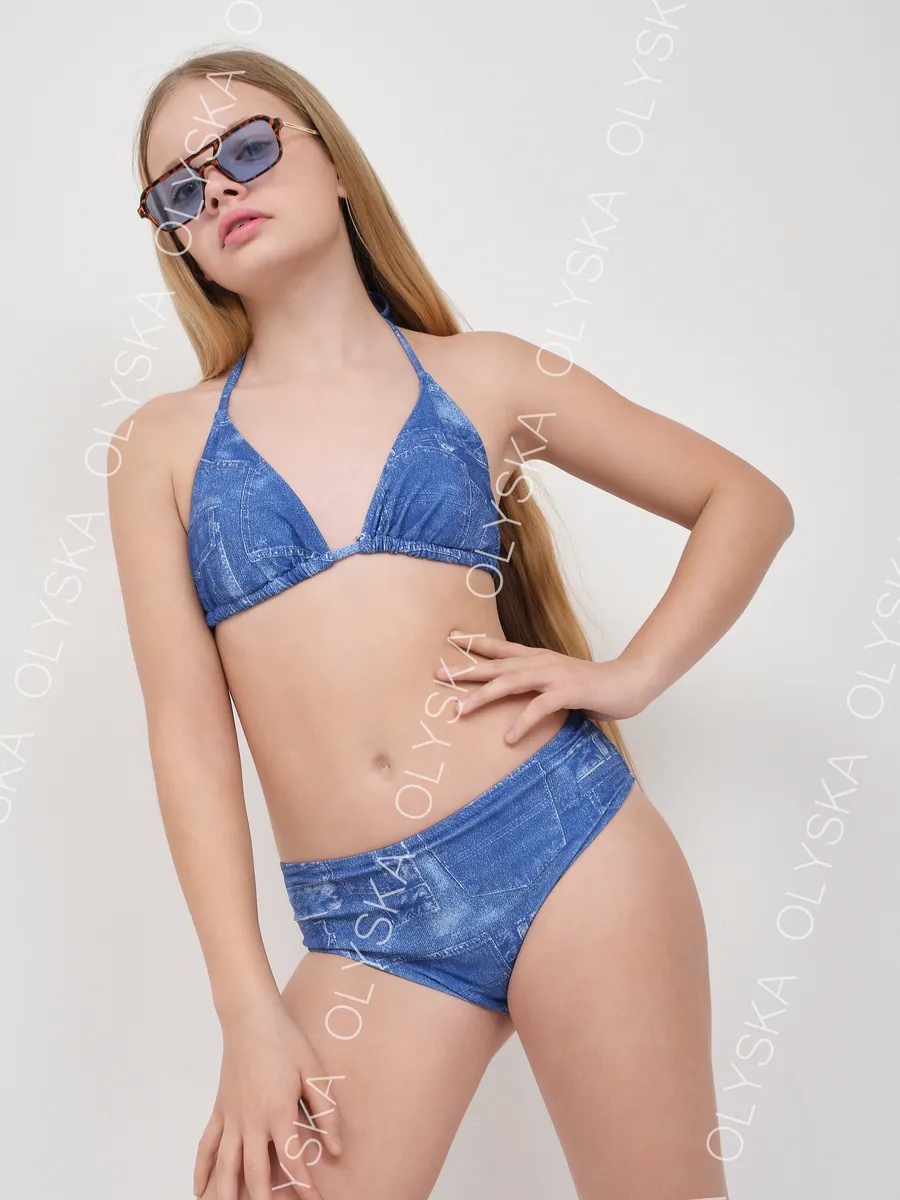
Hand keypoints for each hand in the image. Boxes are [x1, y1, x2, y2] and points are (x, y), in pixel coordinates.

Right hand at [193, 998, 341, 1199]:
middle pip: (254, 1173)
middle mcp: (252, 1121)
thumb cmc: (285, 1040)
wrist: (250, 1017)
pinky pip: (206, 1146)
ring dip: (227, 1194)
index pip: (293, 1160)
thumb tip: (336, 1148)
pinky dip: (201, 1170)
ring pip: (225, 1167)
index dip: (304, 1186)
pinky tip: (200, 1190)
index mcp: (278, 1111)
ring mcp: (231, 1117)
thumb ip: (326, 1112)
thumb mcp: (314, 1072)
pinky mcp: (219, 1110)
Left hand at [439, 631, 654, 742]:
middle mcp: (541, 662)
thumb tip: (517, 699)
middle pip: (495, 664)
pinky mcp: (568, 692)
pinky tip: (508, 737)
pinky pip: (538, 707)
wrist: (629, 681)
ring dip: (483, 696)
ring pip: (510, 682)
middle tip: (437, 674)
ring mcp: (554, 675)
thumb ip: (537, 687)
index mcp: (538, 658)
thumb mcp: (559, 682)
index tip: (449, 640)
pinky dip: (521, 722)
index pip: (500, 647)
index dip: (474, 643)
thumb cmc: (593, 686)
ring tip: (460, 711)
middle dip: (465, 670)